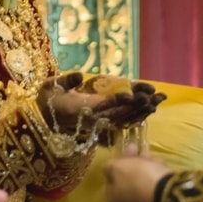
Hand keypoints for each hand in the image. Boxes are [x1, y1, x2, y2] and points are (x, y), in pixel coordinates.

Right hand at [36, 73, 164, 140]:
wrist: (44, 122)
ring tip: (158, 101)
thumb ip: (65, 82)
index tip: (132, 95)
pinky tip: (149, 109)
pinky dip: (137, 116)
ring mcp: (98, 124)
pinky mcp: (103, 126)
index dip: (117, 101)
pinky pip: (123, 123)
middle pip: (119, 113)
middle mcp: (92, 118)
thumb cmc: (48, 101)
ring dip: (141, 111)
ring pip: (124, 119)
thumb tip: (77, 75)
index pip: (102, 105)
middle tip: (155, 96)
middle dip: (137, 105)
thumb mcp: (51, 87)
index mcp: (81, 108)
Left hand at [103, 146, 168, 201]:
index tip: (129, 151)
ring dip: (147, 168)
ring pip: (142, 185)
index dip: (119, 163)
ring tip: (154, 157)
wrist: (167, 197)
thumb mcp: (117, 168)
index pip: (112, 180)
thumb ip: (109, 167)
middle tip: (141, 150)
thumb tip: (109, 170)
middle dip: (134, 164)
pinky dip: (157, 178)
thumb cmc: (137, 180)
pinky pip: (155, 191)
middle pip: (128, 182)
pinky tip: (162, 167)